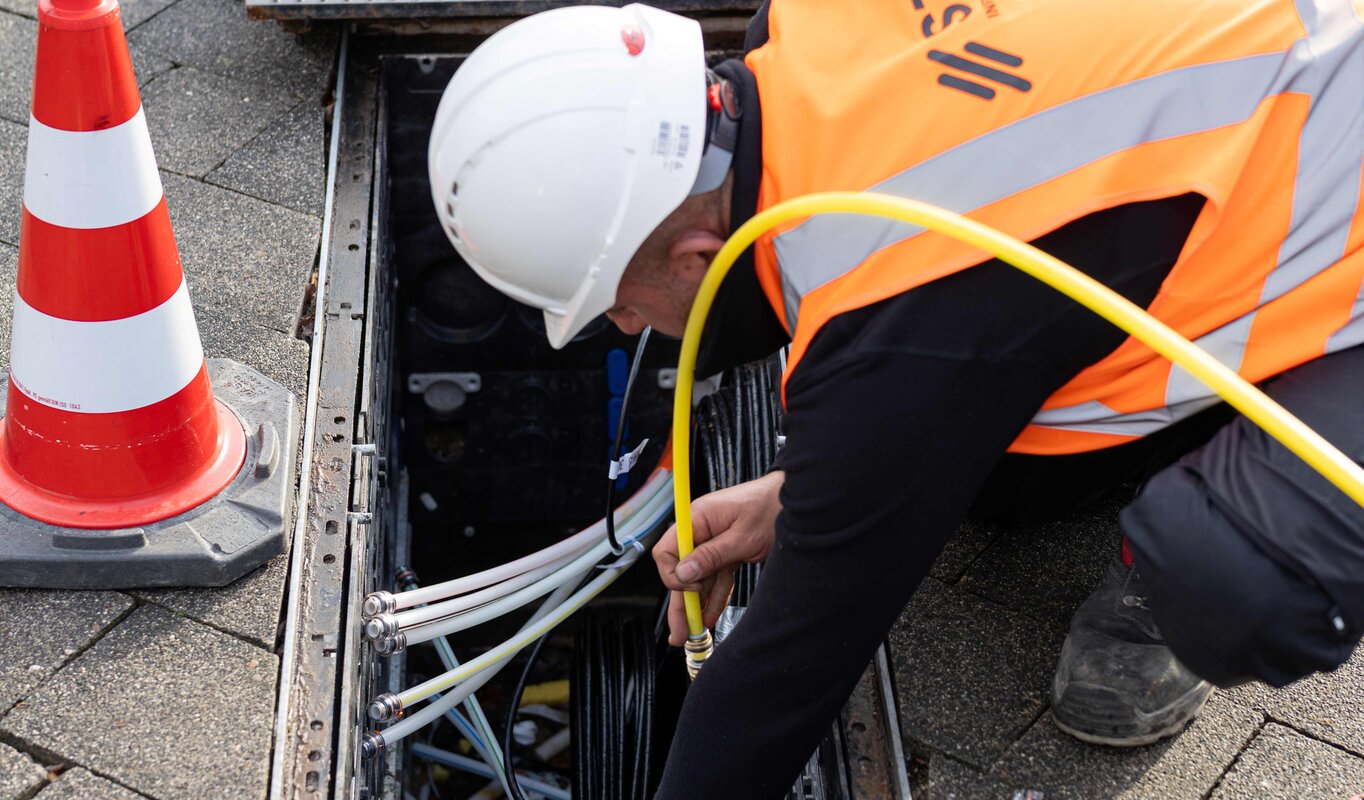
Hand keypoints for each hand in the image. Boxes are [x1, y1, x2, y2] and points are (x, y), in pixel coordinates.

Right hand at [653, 470, 783, 645]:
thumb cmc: (770, 508)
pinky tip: (710, 615)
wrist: (796, 500)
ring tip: (694, 632)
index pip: (668, 551)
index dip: (675, 574)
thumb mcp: (742, 537)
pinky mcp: (728, 550)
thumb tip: (683, 574)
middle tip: (679, 632)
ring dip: (697, 604)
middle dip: (680, 601)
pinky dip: (715, 595)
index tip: (692, 587)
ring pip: (699, 577)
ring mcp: (713, 541)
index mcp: (697, 519)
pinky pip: (716, 576)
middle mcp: (700, 530)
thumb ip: (711, 556)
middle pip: (682, 570)